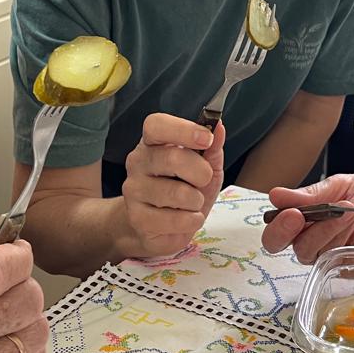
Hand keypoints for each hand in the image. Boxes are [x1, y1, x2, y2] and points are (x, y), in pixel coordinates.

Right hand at [121, 113, 224, 258]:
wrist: (161, 227)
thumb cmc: (185, 190)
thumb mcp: (205, 168)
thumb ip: (211, 149)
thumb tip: (219, 127)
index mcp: (152, 143)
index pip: (156, 125)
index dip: (183, 130)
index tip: (206, 138)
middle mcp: (138, 162)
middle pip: (172, 158)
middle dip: (201, 172)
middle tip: (205, 180)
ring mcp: (134, 190)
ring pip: (177, 193)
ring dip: (196, 201)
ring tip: (193, 203)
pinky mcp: (137, 218)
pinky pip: (175, 220)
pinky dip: (191, 221)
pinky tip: (185, 219)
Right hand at [262, 172, 353, 263]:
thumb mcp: (341, 185)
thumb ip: (311, 195)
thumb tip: (276, 195)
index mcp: (308, 218)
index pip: (278, 231)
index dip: (278, 226)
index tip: (290, 212)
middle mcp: (316, 238)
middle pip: (290, 246)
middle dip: (291, 231)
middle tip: (300, 215)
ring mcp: (332, 254)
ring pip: (312, 251)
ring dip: (329, 224)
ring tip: (351, 202)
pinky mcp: (350, 265)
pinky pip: (335, 257)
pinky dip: (345, 234)